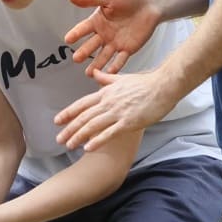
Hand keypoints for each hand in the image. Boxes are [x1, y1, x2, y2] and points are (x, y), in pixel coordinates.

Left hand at [54, 68, 178, 151]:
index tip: (57, 121)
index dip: (68, 113)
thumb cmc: (145, 83)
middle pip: (84, 117)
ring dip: (79, 136)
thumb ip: (106, 78)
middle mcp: (108, 102)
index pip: (82, 104)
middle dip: (69, 129)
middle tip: (58, 139)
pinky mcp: (128, 122)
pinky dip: (97, 140)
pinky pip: (109, 133)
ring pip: (92, 126)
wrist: (163, 86)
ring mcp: (117, 112)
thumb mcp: (122, 78)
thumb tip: (93, 73)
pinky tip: (88, 148)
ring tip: (69, 145)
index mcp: (106, 92)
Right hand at [65, 0, 159, 75]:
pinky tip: (109, 72)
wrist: (150, 4)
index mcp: (97, 21)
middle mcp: (104, 34)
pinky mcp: (128, 49)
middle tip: (76, 59)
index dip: (76, 33)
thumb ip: (90, 0)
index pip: (83, 29)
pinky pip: (120, 59)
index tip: (68, 39)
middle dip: (84, 52)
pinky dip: (115, 66)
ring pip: (103, 56)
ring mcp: (115, 43)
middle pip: (91, 45)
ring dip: (96, 64)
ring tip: (89, 73)